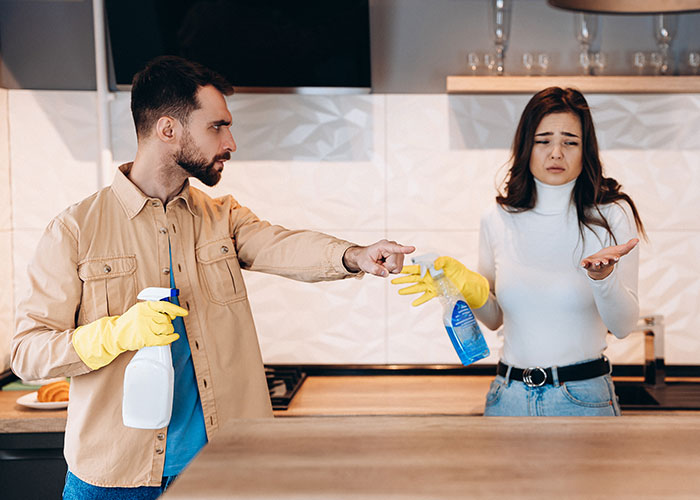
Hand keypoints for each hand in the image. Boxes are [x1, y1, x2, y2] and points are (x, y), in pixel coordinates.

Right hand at [72, 301, 188, 369]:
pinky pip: (163, 339)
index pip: (164, 305)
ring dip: (168, 331)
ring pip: (166, 328)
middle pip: (166, 319)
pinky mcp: (145, 338)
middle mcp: (145, 315)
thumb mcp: (140, 311)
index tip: (184, 313)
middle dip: (168, 323)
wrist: (115, 333)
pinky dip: (170, 338)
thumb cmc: (130, 322)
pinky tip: (173, 337)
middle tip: (165, 326)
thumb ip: (154, 310)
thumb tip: (172, 315)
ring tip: (163, 331)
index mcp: (145, 306)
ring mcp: (145, 327)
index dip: (176, 309)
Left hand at [343, 240, 414, 276]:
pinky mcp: (400, 257)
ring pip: (398, 268)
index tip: (413, 248)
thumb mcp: (366, 265)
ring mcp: (397, 252)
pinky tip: (385, 265)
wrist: (365, 257)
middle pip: (395, 265)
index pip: (395, 248)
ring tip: (381, 264)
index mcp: (384, 245)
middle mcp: (393, 246)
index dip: (404, 249)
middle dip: (386, 268)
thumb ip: (374, 269)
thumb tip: (385, 273)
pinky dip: (391, 270)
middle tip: (378, 264)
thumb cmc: (365, 258)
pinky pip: (398, 269)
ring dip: (389, 269)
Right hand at [392, 256, 488, 307]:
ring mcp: (431, 285)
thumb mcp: (450, 262)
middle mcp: (428, 277)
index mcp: (430, 267)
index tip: (398, 270)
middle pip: (413, 278)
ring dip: (408, 290)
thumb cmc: (458, 270)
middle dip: (403, 280)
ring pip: (417, 288)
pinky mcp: (436, 293)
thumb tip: (434, 264)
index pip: (416, 268)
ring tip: (399, 291)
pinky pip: (426, 297)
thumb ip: (441, 261)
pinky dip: (420, 300)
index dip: (407, 269)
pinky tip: (413, 304)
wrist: (467, 281)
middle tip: (393, 281)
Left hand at [581, 238, 638, 280]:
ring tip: (596, 262)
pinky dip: (584, 264)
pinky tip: (583, 263)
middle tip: (605, 261)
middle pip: (605, 263)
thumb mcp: (619, 251)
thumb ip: (628, 246)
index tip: (616, 257)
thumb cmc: (610, 257)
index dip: (615, 258)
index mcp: (611, 260)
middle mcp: (603, 263)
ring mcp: (595, 265)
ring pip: (596, 265)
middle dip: (605, 262)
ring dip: (596, 264)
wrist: (598, 264)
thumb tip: (637, 239)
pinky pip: (585, 265)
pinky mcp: (587, 264)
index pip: (614, 259)